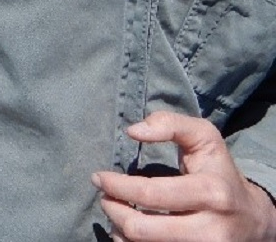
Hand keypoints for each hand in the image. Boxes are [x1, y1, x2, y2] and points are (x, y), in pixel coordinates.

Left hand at [93, 110, 275, 240]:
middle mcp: (210, 230)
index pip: (150, 195)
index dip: (117, 187)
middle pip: (141, 229)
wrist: (254, 219)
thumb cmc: (219, 172)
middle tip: (105, 198)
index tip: (100, 178)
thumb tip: (133, 131)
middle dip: (113, 211)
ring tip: (116, 213)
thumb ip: (170, 124)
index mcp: (211, 193)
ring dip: (120, 229)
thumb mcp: (204, 138)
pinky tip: (130, 231)